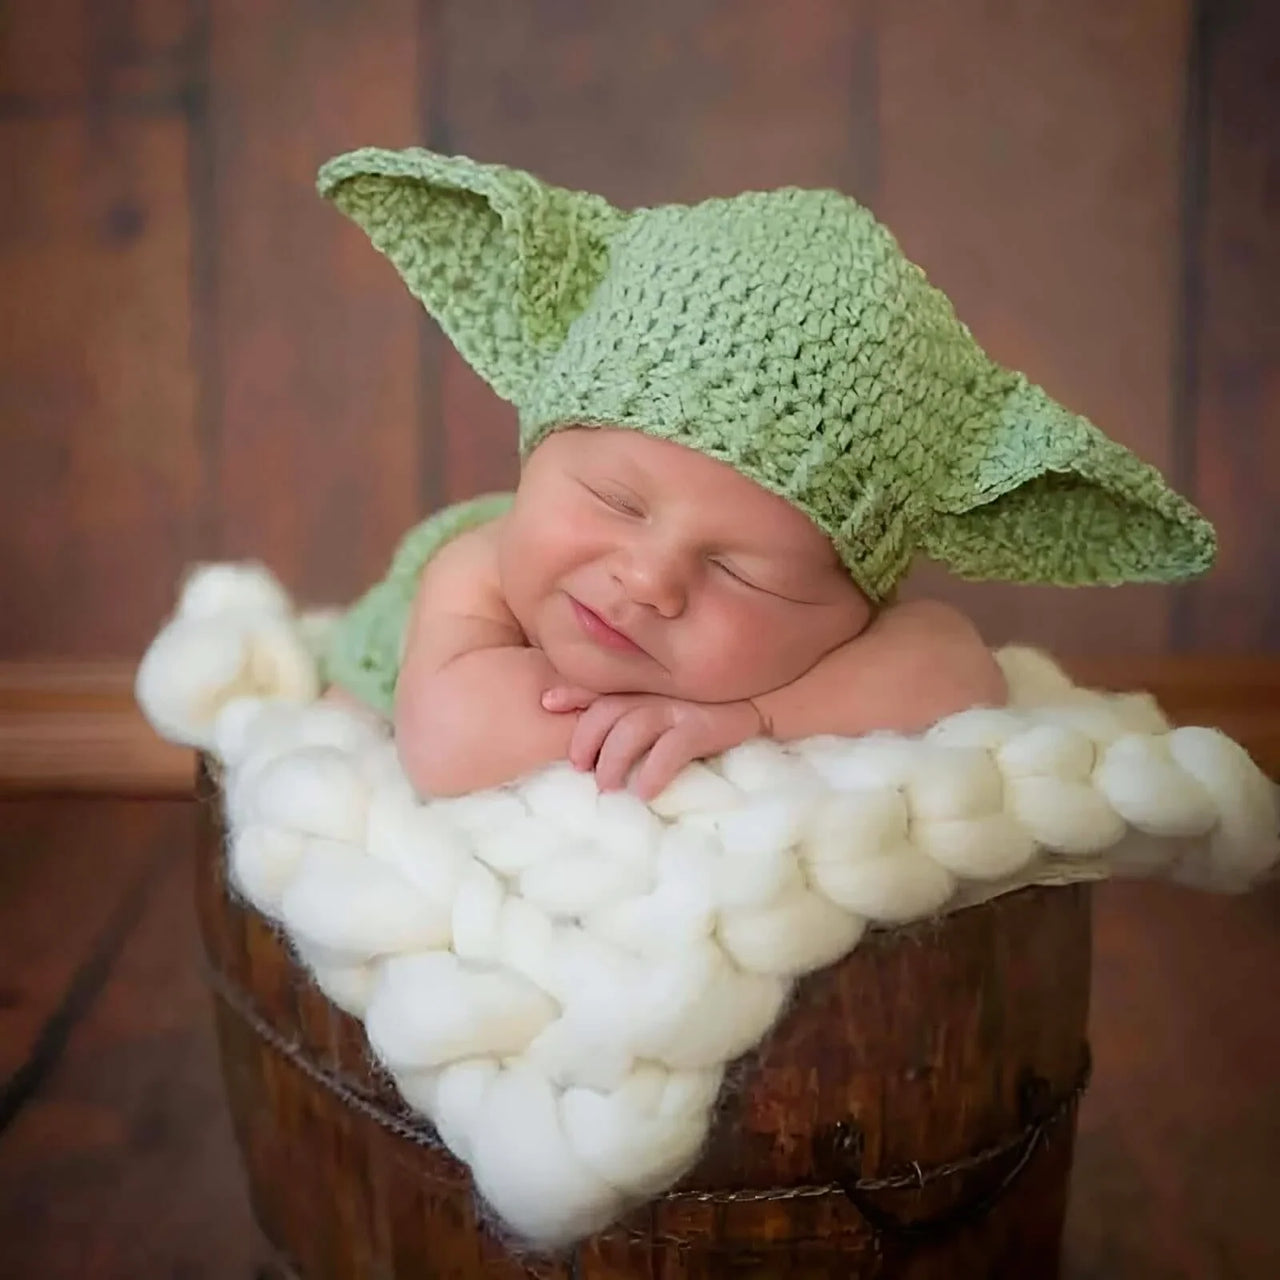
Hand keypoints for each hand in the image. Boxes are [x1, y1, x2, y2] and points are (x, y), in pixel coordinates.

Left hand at [541, 687, 766, 799]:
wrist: (760, 700)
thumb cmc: (698, 705)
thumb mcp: (656, 698)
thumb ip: (613, 700)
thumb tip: (552, 701)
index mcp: (642, 684)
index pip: (599, 687)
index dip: (571, 694)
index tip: (548, 705)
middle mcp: (655, 691)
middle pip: (608, 710)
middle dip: (587, 739)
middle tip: (581, 768)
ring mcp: (678, 708)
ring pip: (633, 728)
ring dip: (614, 760)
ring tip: (607, 787)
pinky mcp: (702, 727)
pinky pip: (672, 750)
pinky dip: (654, 771)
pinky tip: (643, 793)